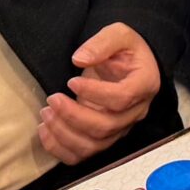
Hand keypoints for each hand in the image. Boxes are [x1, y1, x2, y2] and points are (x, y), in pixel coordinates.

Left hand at [39, 23, 162, 164]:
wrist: (130, 65)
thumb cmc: (126, 50)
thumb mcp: (119, 34)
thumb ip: (101, 43)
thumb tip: (79, 59)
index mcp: (144, 85)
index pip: (121, 98)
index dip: (95, 93)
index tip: (71, 81)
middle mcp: (136, 112)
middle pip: (105, 127)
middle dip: (73, 116)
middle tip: (52, 99)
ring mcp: (120, 129)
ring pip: (93, 145)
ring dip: (64, 134)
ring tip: (45, 114)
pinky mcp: (105, 138)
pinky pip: (83, 155)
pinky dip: (60, 149)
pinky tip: (45, 131)